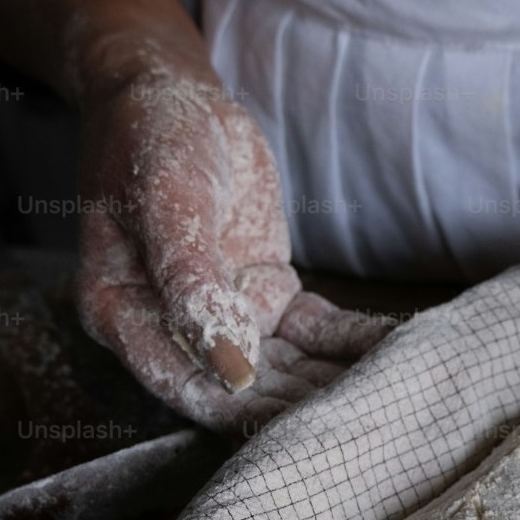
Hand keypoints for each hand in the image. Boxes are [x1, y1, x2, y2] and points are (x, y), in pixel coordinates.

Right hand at [75, 65, 390, 432]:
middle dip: (301, 404)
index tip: (303, 425)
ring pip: (284, 365)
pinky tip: (395, 349)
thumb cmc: (151, 139)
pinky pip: (312, 331)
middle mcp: (173, 330)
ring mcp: (226, 316)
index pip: (186, 384)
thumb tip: (231, 369)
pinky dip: (350, 341)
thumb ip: (193, 285)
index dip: (243, 410)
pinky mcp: (265, 296)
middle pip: (242, 387)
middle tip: (364, 418)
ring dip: (332, 380)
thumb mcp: (168, 202)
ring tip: (393, 394)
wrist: (170, 95)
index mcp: (125, 317)